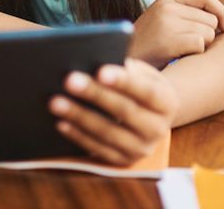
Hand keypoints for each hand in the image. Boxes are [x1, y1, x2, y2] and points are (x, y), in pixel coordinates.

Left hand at [49, 58, 177, 165]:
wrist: (150, 118)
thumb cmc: (139, 86)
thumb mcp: (141, 74)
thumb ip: (126, 68)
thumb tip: (96, 61)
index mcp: (167, 102)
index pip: (146, 91)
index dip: (124, 81)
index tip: (100, 70)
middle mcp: (158, 129)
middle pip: (124, 111)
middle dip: (95, 94)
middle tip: (69, 80)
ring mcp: (141, 149)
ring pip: (108, 133)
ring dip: (80, 117)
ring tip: (56, 101)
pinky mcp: (123, 162)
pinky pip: (98, 150)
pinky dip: (78, 136)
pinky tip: (60, 122)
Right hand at [130, 0, 223, 66]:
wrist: (125, 59)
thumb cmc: (147, 40)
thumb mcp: (161, 14)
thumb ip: (183, 1)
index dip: (220, 10)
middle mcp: (167, 8)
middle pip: (210, 19)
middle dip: (207, 33)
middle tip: (190, 42)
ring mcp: (167, 24)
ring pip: (208, 33)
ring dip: (202, 45)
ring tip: (182, 49)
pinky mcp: (169, 41)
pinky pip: (200, 45)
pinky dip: (195, 53)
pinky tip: (180, 56)